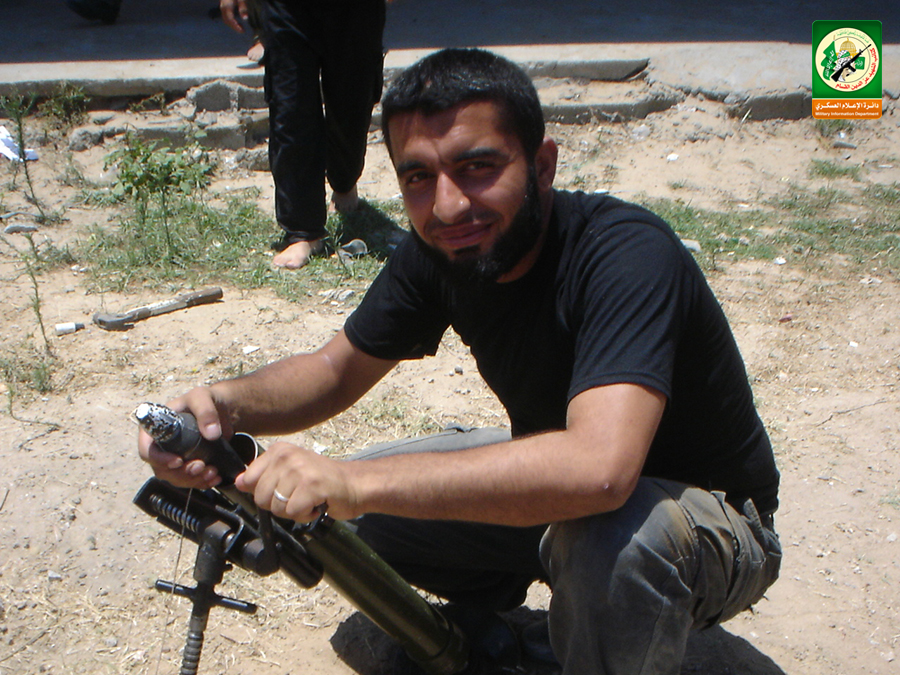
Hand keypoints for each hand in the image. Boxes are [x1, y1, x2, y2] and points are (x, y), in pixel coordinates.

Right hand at [137, 386, 233, 489]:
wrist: (220, 408)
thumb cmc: (203, 399)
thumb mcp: (202, 397)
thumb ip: (205, 411)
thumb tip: (211, 434)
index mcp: (155, 429)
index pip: (147, 451)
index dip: (159, 460)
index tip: (178, 461)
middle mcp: (161, 446)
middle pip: (162, 470)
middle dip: (181, 473)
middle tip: (201, 466)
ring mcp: (173, 457)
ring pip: (176, 478)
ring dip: (193, 480)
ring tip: (213, 472)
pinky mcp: (187, 464)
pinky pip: (189, 480)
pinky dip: (202, 482)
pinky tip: (214, 478)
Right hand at [220, 0, 247, 32]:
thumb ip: (243, 7)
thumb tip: (245, 18)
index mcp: (227, 5)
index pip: (230, 19)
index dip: (236, 26)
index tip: (243, 31)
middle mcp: (223, 6)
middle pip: (226, 20)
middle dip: (234, 27)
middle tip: (242, 31)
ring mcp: (223, 5)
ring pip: (225, 18)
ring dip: (232, 24)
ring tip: (241, 27)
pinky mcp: (225, 4)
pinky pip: (226, 15)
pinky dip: (231, 20)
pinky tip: (238, 21)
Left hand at [235, 441, 356, 521]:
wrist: (354, 485)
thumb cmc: (321, 482)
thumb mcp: (288, 472)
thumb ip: (263, 476)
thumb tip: (238, 482)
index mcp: (279, 450)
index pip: (249, 479)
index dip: (264, 493)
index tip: (283, 490)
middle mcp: (287, 456)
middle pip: (260, 497)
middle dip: (279, 505)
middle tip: (299, 496)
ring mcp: (300, 469)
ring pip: (276, 507)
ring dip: (294, 511)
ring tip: (309, 499)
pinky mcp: (312, 485)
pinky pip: (293, 512)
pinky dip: (305, 515)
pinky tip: (317, 504)